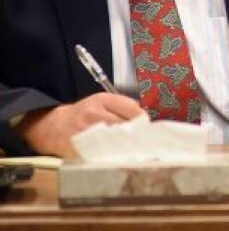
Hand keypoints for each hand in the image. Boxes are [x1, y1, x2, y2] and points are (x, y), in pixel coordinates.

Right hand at [14, 93, 144, 157]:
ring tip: (131, 149)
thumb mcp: (102, 101)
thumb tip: (144, 117)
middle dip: (137, 134)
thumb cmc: (83, 114)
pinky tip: (117, 157)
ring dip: (127, 146)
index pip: (132, 109)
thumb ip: (123, 105)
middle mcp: (94, 115)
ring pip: (118, 142)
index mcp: (102, 101)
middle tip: (142, 140)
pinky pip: (104, 155)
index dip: (142, 120)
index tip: (145, 126)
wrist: (54, 127)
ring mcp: (87, 133)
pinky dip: (113, 157)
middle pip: (126, 126)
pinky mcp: (82, 150)